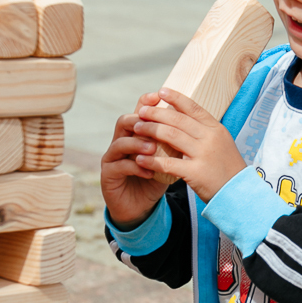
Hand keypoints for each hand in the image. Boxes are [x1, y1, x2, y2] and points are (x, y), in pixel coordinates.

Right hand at [101, 93, 172, 228]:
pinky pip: (119, 166)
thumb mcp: (167, 159)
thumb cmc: (154, 180)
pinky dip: (135, 167)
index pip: (138, 112)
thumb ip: (174, 142)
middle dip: (140, 122)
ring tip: (152, 148)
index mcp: (134, 134)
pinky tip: (149, 172)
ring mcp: (112, 158)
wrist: (140, 207)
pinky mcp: (108, 175)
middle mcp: (120, 142)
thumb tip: (193, 124)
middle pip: (124, 121)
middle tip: (156, 125)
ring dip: (137, 144)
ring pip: (119, 142)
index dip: (147, 102)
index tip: (160, 96)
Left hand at [133, 89, 245, 201]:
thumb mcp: (221, 144)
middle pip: (178, 119)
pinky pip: (168, 163)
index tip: (162, 91)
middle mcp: (210, 138)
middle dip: (156, 113)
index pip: (194, 108)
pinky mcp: (195, 172)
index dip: (176, 98)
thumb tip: (184, 118)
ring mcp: (203, 154)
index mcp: (216, 129)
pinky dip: (152, 160)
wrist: (239, 193)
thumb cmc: (227, 169)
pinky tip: (139, 159)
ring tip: (137, 128)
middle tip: (141, 111)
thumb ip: (204, 131)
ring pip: (171, 136)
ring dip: (151, 130)